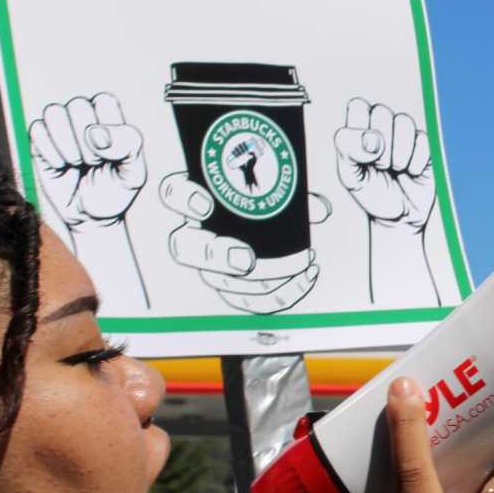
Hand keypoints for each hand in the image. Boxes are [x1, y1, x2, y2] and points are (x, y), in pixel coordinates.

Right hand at [29, 94, 145, 229]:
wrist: (92, 218)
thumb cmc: (114, 192)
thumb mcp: (134, 174)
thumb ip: (128, 147)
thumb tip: (98, 134)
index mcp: (109, 120)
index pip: (104, 101)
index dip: (106, 128)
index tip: (111, 156)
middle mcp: (84, 119)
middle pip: (78, 105)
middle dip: (87, 141)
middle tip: (94, 163)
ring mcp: (60, 129)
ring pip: (54, 112)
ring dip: (66, 143)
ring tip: (76, 163)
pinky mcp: (40, 143)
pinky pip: (37, 130)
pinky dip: (50, 152)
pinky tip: (61, 166)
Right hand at [155, 173, 325, 313]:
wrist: (276, 225)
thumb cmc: (270, 201)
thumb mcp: (283, 191)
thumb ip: (295, 199)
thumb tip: (318, 210)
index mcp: (201, 198)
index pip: (175, 193)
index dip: (185, 199)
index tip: (206, 205)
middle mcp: (198, 233)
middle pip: (186, 247)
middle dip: (215, 257)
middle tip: (246, 261)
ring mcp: (211, 264)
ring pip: (217, 281)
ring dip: (258, 283)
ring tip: (295, 269)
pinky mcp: (233, 288)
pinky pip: (249, 301)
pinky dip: (283, 295)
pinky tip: (307, 278)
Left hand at [335, 100, 436, 231]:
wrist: (398, 218)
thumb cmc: (372, 194)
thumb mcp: (351, 178)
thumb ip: (349, 153)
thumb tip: (371, 141)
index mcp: (361, 131)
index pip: (358, 106)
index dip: (359, 127)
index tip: (361, 154)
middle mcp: (384, 127)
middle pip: (381, 111)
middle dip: (379, 145)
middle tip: (379, 166)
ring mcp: (406, 135)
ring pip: (404, 121)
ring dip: (398, 153)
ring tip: (396, 170)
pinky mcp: (426, 146)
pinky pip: (423, 141)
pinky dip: (415, 162)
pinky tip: (411, 172)